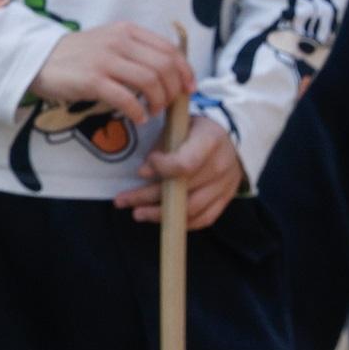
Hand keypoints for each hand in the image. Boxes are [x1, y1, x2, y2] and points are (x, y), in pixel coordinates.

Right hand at [27, 20, 191, 128]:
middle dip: (173, 90)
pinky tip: (138, 118)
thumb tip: (168, 71)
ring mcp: (105, 60)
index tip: (189, 88)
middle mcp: (119, 42)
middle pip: (164, 67)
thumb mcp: (108, 42)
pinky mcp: (92, 80)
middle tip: (169, 104)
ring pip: (150, 81)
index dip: (185, 71)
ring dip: (159, 102)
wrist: (35, 59)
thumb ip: (135, 50)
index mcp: (127, 31)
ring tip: (154, 112)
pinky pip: (126, 98)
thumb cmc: (75, 56)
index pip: (169, 49)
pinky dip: (138, 112)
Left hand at [118, 112, 246, 229]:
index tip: (141, 170)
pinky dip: (180, 222)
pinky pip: (204, 218)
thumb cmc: (191, 131)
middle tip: (122, 200)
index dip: (160, 169)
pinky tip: (158, 219)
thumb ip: (160, 147)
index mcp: (210, 140)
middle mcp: (221, 164)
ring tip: (136, 213)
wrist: (223, 138)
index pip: (185, 164)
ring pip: (191, 209)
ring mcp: (226, 184)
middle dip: (146, 196)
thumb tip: (144, 173)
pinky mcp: (226, 198)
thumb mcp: (175, 128)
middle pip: (182, 190)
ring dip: (159, 215)